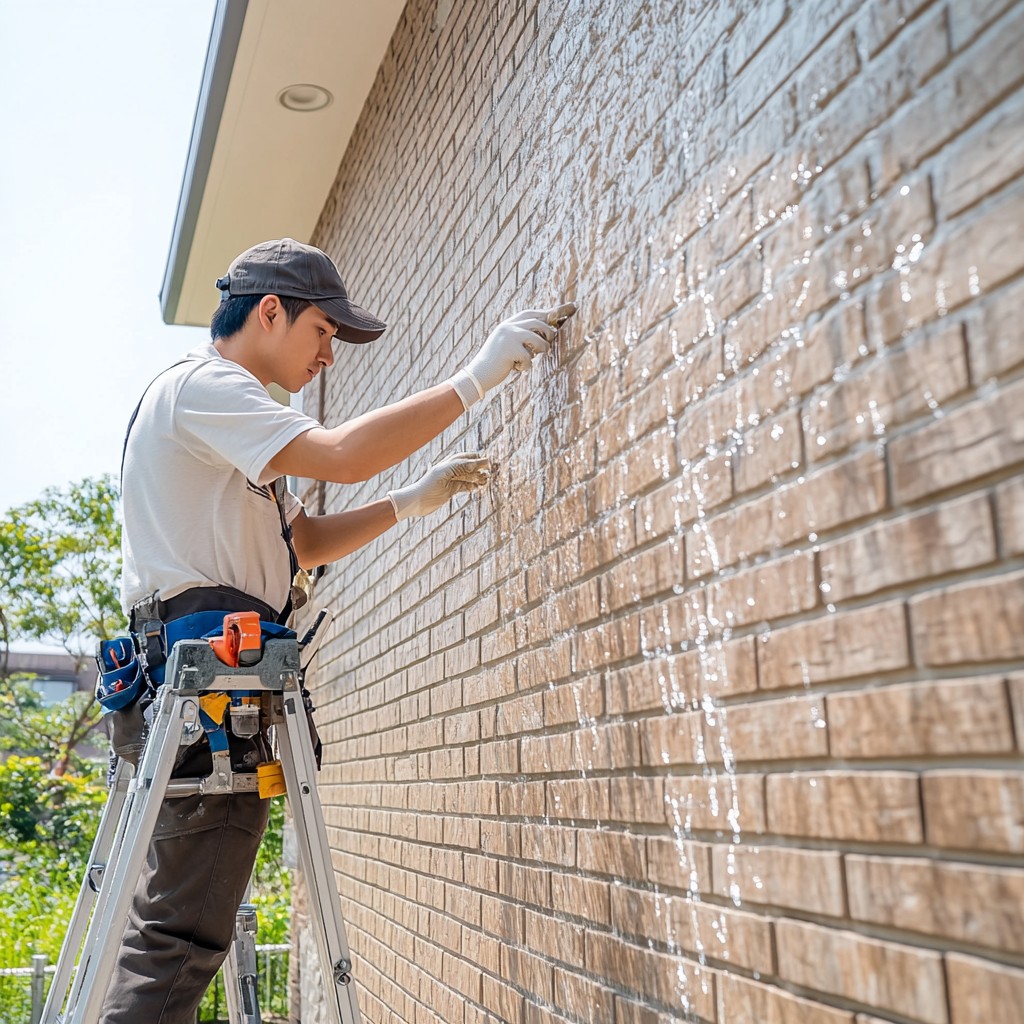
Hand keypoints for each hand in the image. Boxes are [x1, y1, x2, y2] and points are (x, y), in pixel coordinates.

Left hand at [387, 452, 491, 520]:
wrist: (416, 502)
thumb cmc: (428, 486)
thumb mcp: (445, 474)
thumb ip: (461, 467)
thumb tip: (478, 461)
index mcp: (447, 463)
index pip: (465, 458)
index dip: (476, 459)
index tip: (487, 462)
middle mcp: (449, 471)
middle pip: (468, 467)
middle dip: (478, 468)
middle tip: (489, 472)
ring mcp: (450, 481)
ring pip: (467, 477)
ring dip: (476, 478)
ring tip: (486, 480)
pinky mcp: (450, 491)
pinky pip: (464, 486)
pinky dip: (471, 486)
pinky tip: (478, 487)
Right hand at [450, 305, 572, 407]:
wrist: (478, 374)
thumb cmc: (496, 362)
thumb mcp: (507, 345)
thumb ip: (522, 337)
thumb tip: (548, 333)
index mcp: (508, 324)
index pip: (532, 314)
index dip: (549, 313)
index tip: (568, 309)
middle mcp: (509, 327)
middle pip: (540, 323)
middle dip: (548, 334)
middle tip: (547, 346)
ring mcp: (509, 337)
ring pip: (539, 340)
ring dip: (540, 352)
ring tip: (529, 359)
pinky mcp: (511, 350)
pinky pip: (530, 358)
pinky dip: (526, 367)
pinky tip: (516, 368)